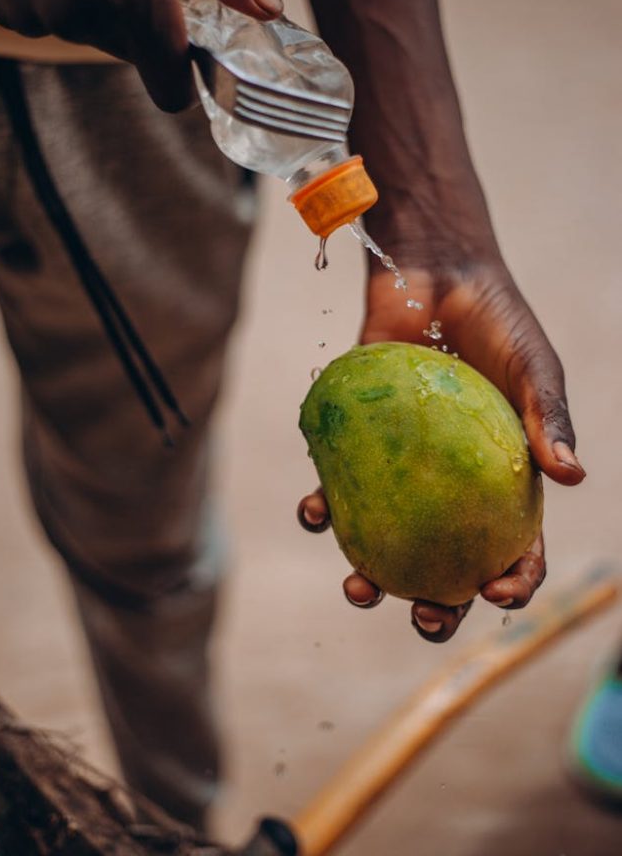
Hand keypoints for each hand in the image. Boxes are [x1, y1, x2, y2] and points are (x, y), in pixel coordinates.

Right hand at [0, 0, 282, 109]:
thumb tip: (263, 9)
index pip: (169, 88)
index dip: (185, 71)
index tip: (190, 40)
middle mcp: (81, 14)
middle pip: (135, 54)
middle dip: (144, 18)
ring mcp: (36, 13)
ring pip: (93, 34)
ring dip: (101, 3)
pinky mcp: (4, 5)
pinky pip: (50, 19)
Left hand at [297, 241, 584, 642]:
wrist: (434, 273)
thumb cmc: (495, 322)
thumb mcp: (534, 367)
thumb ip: (548, 418)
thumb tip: (573, 477)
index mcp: (503, 483)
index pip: (516, 548)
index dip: (511, 582)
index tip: (493, 593)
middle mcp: (450, 487)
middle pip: (445, 564)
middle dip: (435, 606)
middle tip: (422, 617)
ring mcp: (401, 471)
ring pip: (386, 541)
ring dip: (370, 574)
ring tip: (358, 587)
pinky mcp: (357, 446)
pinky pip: (338, 488)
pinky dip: (323, 506)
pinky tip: (315, 509)